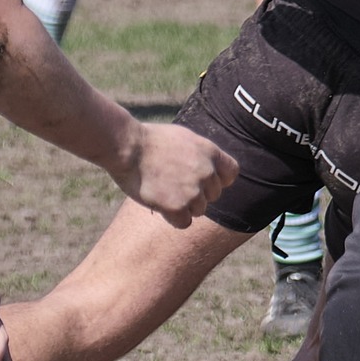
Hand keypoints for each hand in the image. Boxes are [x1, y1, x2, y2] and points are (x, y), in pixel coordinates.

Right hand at [112, 121, 238, 226]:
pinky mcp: (177, 206)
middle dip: (197, 194)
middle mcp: (206, 171)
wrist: (128, 147)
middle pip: (213, 195)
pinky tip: (160, 205)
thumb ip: (200, 155)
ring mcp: (193, 190)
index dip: (218, 180)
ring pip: (199, 210)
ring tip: (164, 192)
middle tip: (173, 185)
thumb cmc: (150, 140)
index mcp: (210, 152)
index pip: (231, 173)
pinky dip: (173, 218)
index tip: (203, 181)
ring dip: (184, 206)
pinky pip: (184, 222)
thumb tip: (210, 168)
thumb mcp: (184, 138)